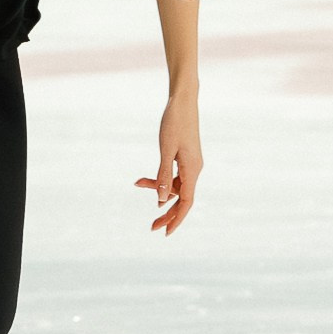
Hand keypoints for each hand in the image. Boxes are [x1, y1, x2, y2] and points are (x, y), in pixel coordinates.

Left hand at [133, 92, 202, 235]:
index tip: (167, 232)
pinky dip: (161, 179)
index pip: (186, 202)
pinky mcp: (185, 157)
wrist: (183, 100)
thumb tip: (162, 201)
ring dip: (159, 190)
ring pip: (176, 186)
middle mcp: (194, 169)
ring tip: (138, 183)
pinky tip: (144, 180)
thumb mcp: (166, 150)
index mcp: (192, 169)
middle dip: (168, 213)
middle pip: (182, 199)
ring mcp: (190, 164)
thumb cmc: (174, 122)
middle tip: (151, 227)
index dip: (177, 219)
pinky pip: (174, 176)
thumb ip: (163, 175)